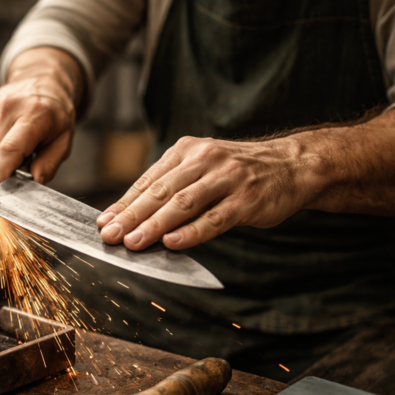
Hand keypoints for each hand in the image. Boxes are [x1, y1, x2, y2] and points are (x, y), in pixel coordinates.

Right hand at [0, 48, 82, 183]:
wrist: (41, 82)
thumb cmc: (54, 115)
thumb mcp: (64, 140)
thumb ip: (50, 164)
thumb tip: (33, 183)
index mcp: (33, 114)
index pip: (9, 150)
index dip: (5, 176)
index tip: (10, 192)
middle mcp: (6, 107)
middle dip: (2, 175)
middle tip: (19, 171)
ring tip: (14, 153)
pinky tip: (2, 144)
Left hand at [96, 136, 318, 249]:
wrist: (291, 165)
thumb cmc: (238, 173)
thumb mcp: (202, 168)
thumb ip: (171, 187)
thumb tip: (131, 217)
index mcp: (187, 151)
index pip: (148, 181)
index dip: (123, 203)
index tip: (103, 223)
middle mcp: (205, 160)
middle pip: (161, 192)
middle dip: (131, 216)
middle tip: (110, 235)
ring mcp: (227, 179)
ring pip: (183, 204)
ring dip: (155, 226)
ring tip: (133, 242)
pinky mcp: (247, 200)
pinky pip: (214, 219)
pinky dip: (191, 232)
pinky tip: (172, 243)